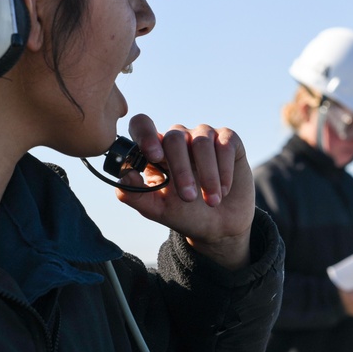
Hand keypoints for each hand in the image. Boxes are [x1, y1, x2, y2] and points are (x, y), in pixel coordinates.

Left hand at [115, 114, 253, 269]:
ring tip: (212, 201)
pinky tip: (224, 190)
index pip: (142, 125)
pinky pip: (225, 145)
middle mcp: (178, 138)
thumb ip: (134, 194)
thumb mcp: (157, 209)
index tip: (154, 157)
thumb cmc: (185, 213)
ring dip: (207, 176)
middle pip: (174, 138)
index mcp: (155, 150)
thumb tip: (124, 174)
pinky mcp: (228, 140)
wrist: (220, 226)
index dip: (145, 134)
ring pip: (201, 142)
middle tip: (188, 198)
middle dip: (181, 170)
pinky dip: (224, 170)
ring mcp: (203, 136)